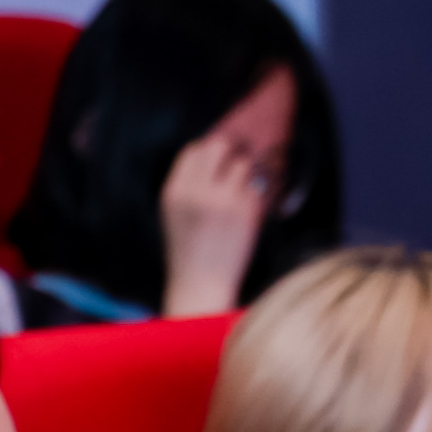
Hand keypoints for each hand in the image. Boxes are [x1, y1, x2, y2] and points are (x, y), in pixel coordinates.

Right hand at [155, 131, 273, 318]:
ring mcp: (223, 200)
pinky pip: (257, 186)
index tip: (214, 166)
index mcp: (175, 191)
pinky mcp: (246, 210)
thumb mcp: (174, 212)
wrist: (201, 286)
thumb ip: (187, 183)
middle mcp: (197, 191)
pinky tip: (246, 212)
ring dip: (246, 174)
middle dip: (229, 154)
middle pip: (219, 146)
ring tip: (240, 194)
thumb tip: (209, 151)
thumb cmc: (188, 250)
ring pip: (243, 162)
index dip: (206, 154)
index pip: (194, 149)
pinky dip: (256, 194)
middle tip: (232, 171)